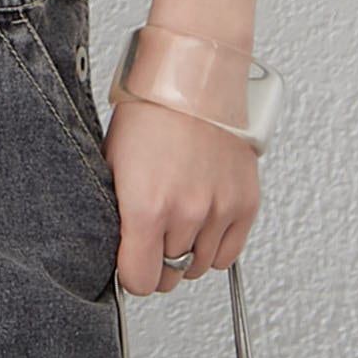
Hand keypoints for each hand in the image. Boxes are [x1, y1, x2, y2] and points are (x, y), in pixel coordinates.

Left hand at [103, 95, 260, 296]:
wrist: (192, 77)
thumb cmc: (149, 109)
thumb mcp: (112, 161)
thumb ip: (116, 210)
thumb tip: (118, 243)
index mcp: (146, 206)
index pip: (139, 280)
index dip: (131, 272)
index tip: (130, 260)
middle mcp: (185, 213)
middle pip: (169, 274)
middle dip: (157, 258)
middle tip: (152, 232)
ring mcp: (219, 210)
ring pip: (200, 266)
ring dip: (186, 249)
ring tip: (177, 214)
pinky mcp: (245, 204)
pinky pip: (229, 253)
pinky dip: (215, 244)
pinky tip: (201, 219)